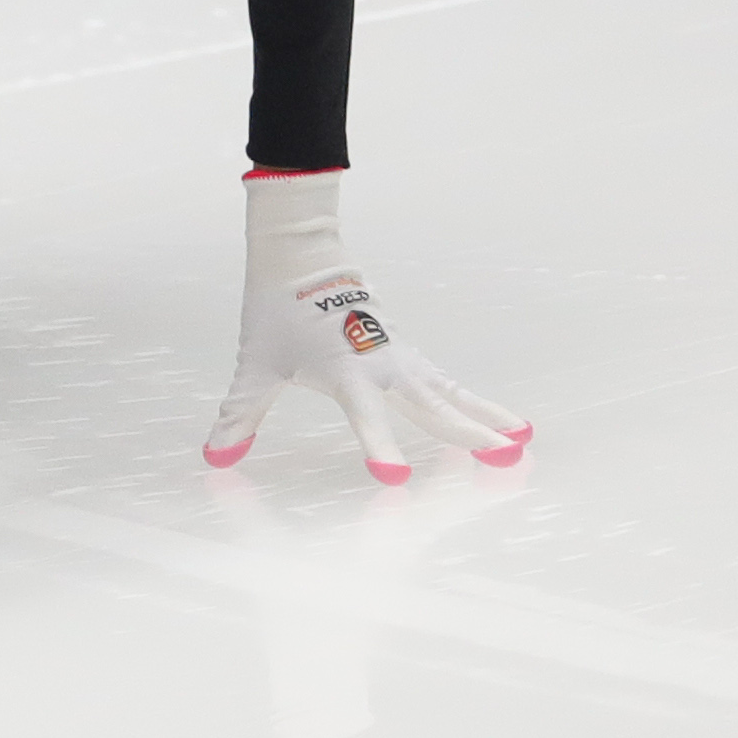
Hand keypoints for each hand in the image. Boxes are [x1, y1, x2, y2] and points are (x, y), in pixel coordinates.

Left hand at [204, 169, 529, 484]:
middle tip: (502, 462)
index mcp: (344, 372)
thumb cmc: (275, 313)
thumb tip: (213, 456)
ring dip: (487, 418)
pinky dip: (477, 402)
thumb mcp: (254, 367)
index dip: (379, 447)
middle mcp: (381, 366)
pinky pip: (449, 383)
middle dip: (466, 436)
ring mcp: (399, 357)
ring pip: (451, 394)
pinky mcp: (407, 352)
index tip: (395, 479)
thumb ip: (240, 415)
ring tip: (524, 443)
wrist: (301, 257)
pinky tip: (509, 422)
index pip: (364, 417)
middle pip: (430, 407)